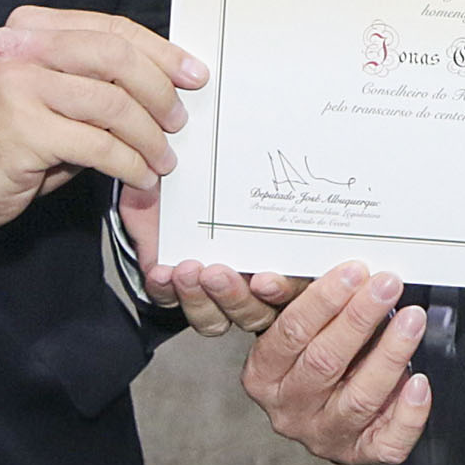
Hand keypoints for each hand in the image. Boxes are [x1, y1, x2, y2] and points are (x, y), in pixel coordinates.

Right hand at [0, 7, 201, 235]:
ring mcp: (17, 86)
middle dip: (159, 92)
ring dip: (148, 136)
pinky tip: (139, 176)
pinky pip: (99, 145)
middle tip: (177, 122)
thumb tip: (168, 82)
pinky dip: (129, 163)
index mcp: (31, 28)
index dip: (160, 52)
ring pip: (113, 104)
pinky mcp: (23, 130)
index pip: (111, 29)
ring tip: (161, 157)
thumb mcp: (52, 92)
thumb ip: (96, 78)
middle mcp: (20, 48)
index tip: (194, 75)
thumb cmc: (9, 136)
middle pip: (115, 57)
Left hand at [115, 184, 305, 336]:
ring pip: (215, 320)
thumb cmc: (209, 172)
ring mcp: (210, 290)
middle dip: (235, 298)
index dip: (282, 291)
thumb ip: (260, 169)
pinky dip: (165, 290)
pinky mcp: (171, 288)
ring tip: (186, 271)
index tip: (265, 279)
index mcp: (277, 257)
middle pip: (254, 314)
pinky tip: (162, 272)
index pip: (291, 288)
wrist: (160, 174)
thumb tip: (304, 145)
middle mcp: (247, 281)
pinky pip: (169, 303)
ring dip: (200, 300)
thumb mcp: (238, 167)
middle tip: (217, 273)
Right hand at [240, 262, 431, 464]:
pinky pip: (388, 441)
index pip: (290, 335)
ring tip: (412, 319)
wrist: (331, 401)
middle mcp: (289, 411)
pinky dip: (408, 413)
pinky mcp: (360, 453)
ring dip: (390, 353)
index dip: (323, 301)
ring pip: (360, 398)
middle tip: (387, 286)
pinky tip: (420, 381)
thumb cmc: (315, 350)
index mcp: (263, 377)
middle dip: (359, 319)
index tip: (354, 272)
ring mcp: (324, 436)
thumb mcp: (296, 320)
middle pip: (325, 363)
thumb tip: (266, 279)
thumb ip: (287, 296)